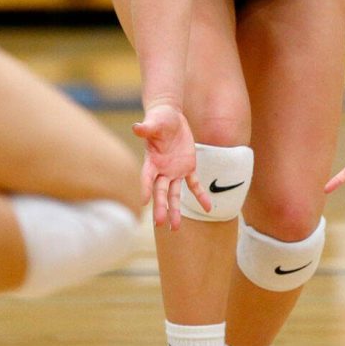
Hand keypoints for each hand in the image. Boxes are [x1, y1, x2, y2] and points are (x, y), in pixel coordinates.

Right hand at [132, 103, 210, 229]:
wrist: (170, 117)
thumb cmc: (159, 119)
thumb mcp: (155, 122)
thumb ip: (147, 128)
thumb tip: (136, 128)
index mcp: (151, 160)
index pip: (147, 177)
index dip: (146, 188)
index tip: (144, 202)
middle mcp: (162, 170)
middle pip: (160, 192)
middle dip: (160, 207)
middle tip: (160, 223)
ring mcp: (175, 171)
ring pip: (174, 194)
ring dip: (175, 210)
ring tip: (175, 228)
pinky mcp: (187, 168)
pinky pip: (194, 185)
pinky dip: (200, 196)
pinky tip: (208, 208)